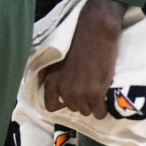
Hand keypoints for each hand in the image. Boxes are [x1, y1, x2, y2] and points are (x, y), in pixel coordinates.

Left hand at [41, 0, 124, 119]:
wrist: (96, 33)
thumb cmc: (76, 42)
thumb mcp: (55, 59)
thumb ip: (47, 73)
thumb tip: (41, 81)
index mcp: (51, 82)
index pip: (51, 106)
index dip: (62, 104)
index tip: (70, 98)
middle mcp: (64, 91)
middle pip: (72, 107)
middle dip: (80, 100)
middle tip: (88, 88)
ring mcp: (80, 94)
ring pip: (86, 111)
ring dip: (91, 104)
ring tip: (97, 91)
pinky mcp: (96, 93)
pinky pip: (99, 113)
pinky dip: (102, 109)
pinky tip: (104, 102)